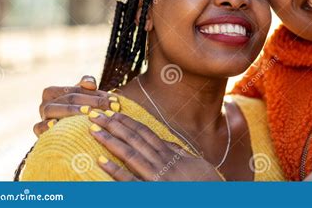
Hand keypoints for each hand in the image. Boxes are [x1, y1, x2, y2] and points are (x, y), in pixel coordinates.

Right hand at [34, 75, 119, 136]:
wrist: (70, 130)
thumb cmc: (80, 109)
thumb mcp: (85, 95)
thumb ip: (88, 84)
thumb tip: (91, 84)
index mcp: (54, 91)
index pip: (77, 90)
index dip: (96, 94)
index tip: (115, 100)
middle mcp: (46, 103)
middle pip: (70, 99)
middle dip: (92, 102)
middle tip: (110, 107)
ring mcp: (42, 116)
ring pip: (54, 110)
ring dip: (72, 111)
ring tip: (88, 112)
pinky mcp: (38, 130)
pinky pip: (38, 127)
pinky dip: (45, 125)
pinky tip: (55, 124)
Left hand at [88, 111, 222, 180]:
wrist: (217, 199)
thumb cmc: (207, 185)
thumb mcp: (197, 164)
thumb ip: (180, 153)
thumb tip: (167, 142)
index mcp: (172, 154)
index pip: (146, 133)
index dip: (128, 122)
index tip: (112, 112)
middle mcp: (164, 162)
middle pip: (135, 139)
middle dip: (114, 126)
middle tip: (95, 114)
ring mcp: (158, 177)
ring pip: (131, 154)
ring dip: (111, 141)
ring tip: (94, 130)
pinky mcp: (153, 192)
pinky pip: (131, 181)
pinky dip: (116, 170)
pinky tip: (101, 161)